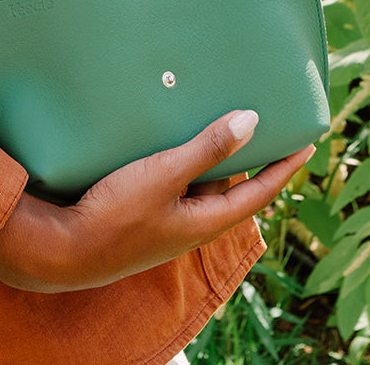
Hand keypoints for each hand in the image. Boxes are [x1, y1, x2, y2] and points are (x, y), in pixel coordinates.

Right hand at [0, 109, 313, 292]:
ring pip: (201, 187)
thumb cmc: (116, 214)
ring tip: (214, 125)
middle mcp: (192, 225)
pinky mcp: (145, 216)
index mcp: (206, 221)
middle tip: (258, 125)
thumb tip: (251, 122)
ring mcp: (168, 223)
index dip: (284, 167)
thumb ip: (207, 149)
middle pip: (232, 188)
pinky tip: (170, 144)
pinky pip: (177, 187)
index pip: (260, 192)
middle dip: (247, 159)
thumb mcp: (165, 175)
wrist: (64, 249)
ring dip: (212, 160)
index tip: (306, 144)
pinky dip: (185, 165)